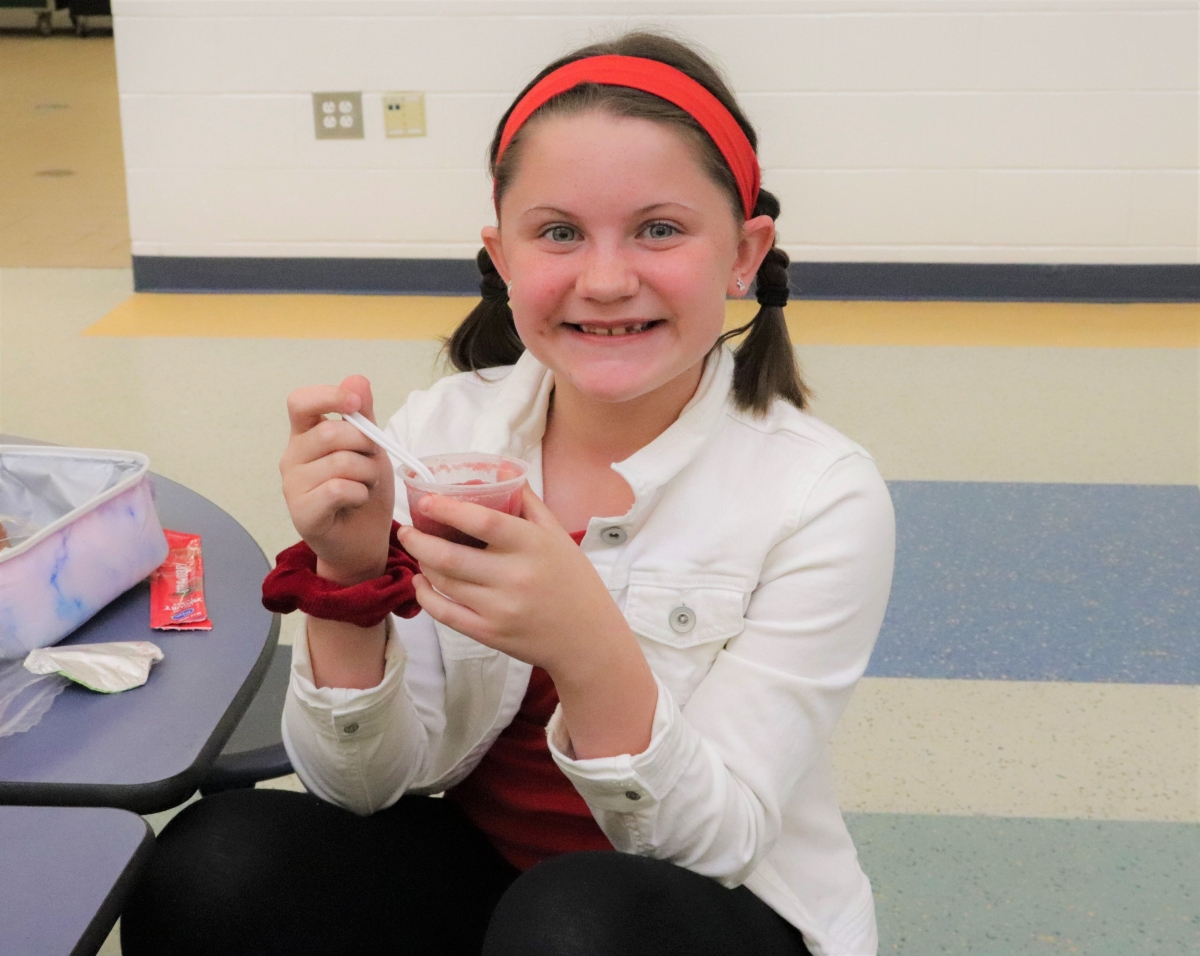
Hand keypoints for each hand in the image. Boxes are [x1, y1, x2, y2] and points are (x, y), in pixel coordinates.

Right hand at [280, 375, 393, 584]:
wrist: (364, 541)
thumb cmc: (365, 491)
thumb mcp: (371, 449)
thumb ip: (363, 416)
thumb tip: (357, 378)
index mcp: (306, 435)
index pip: (300, 402)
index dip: (329, 396)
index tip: (356, 403)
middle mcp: (292, 457)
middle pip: (330, 433)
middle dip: (365, 446)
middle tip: (374, 463)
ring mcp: (292, 486)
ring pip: (339, 463)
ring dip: (368, 473)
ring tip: (367, 485)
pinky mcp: (302, 513)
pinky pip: (337, 489)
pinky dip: (359, 493)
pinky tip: (358, 500)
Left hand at [401, 485, 657, 758]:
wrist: (587, 638)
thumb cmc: (573, 581)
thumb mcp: (558, 536)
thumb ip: (528, 501)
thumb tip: (501, 465)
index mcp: (534, 546)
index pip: (484, 522)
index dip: (449, 509)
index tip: (426, 501)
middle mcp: (515, 577)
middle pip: (451, 556)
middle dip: (419, 541)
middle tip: (406, 529)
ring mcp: (500, 609)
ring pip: (444, 583)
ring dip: (423, 564)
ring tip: (419, 551)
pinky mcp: (489, 634)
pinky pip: (445, 614)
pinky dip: (426, 596)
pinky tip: (422, 582)